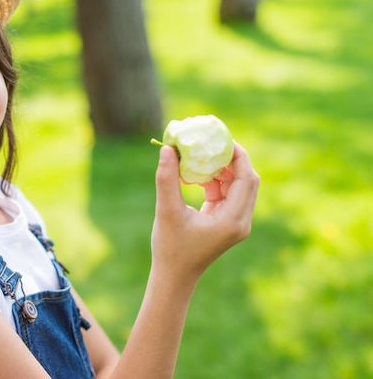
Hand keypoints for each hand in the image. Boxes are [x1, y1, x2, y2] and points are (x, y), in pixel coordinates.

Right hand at [151, 142, 259, 282]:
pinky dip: (213, 181)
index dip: (237, 154)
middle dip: (229, 158)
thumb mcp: (167, 211)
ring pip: (236, 185)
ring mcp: (235, 222)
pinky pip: (226, 193)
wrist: (174, 277)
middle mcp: (240, 220)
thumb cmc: (170, 248)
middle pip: (246, 179)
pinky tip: (194, 176)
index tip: (219, 137)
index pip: (246, 178)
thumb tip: (167, 149)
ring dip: (219, 169)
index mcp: (233, 219)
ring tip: (198, 157)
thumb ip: (168, 179)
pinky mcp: (225, 221)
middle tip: (210, 142)